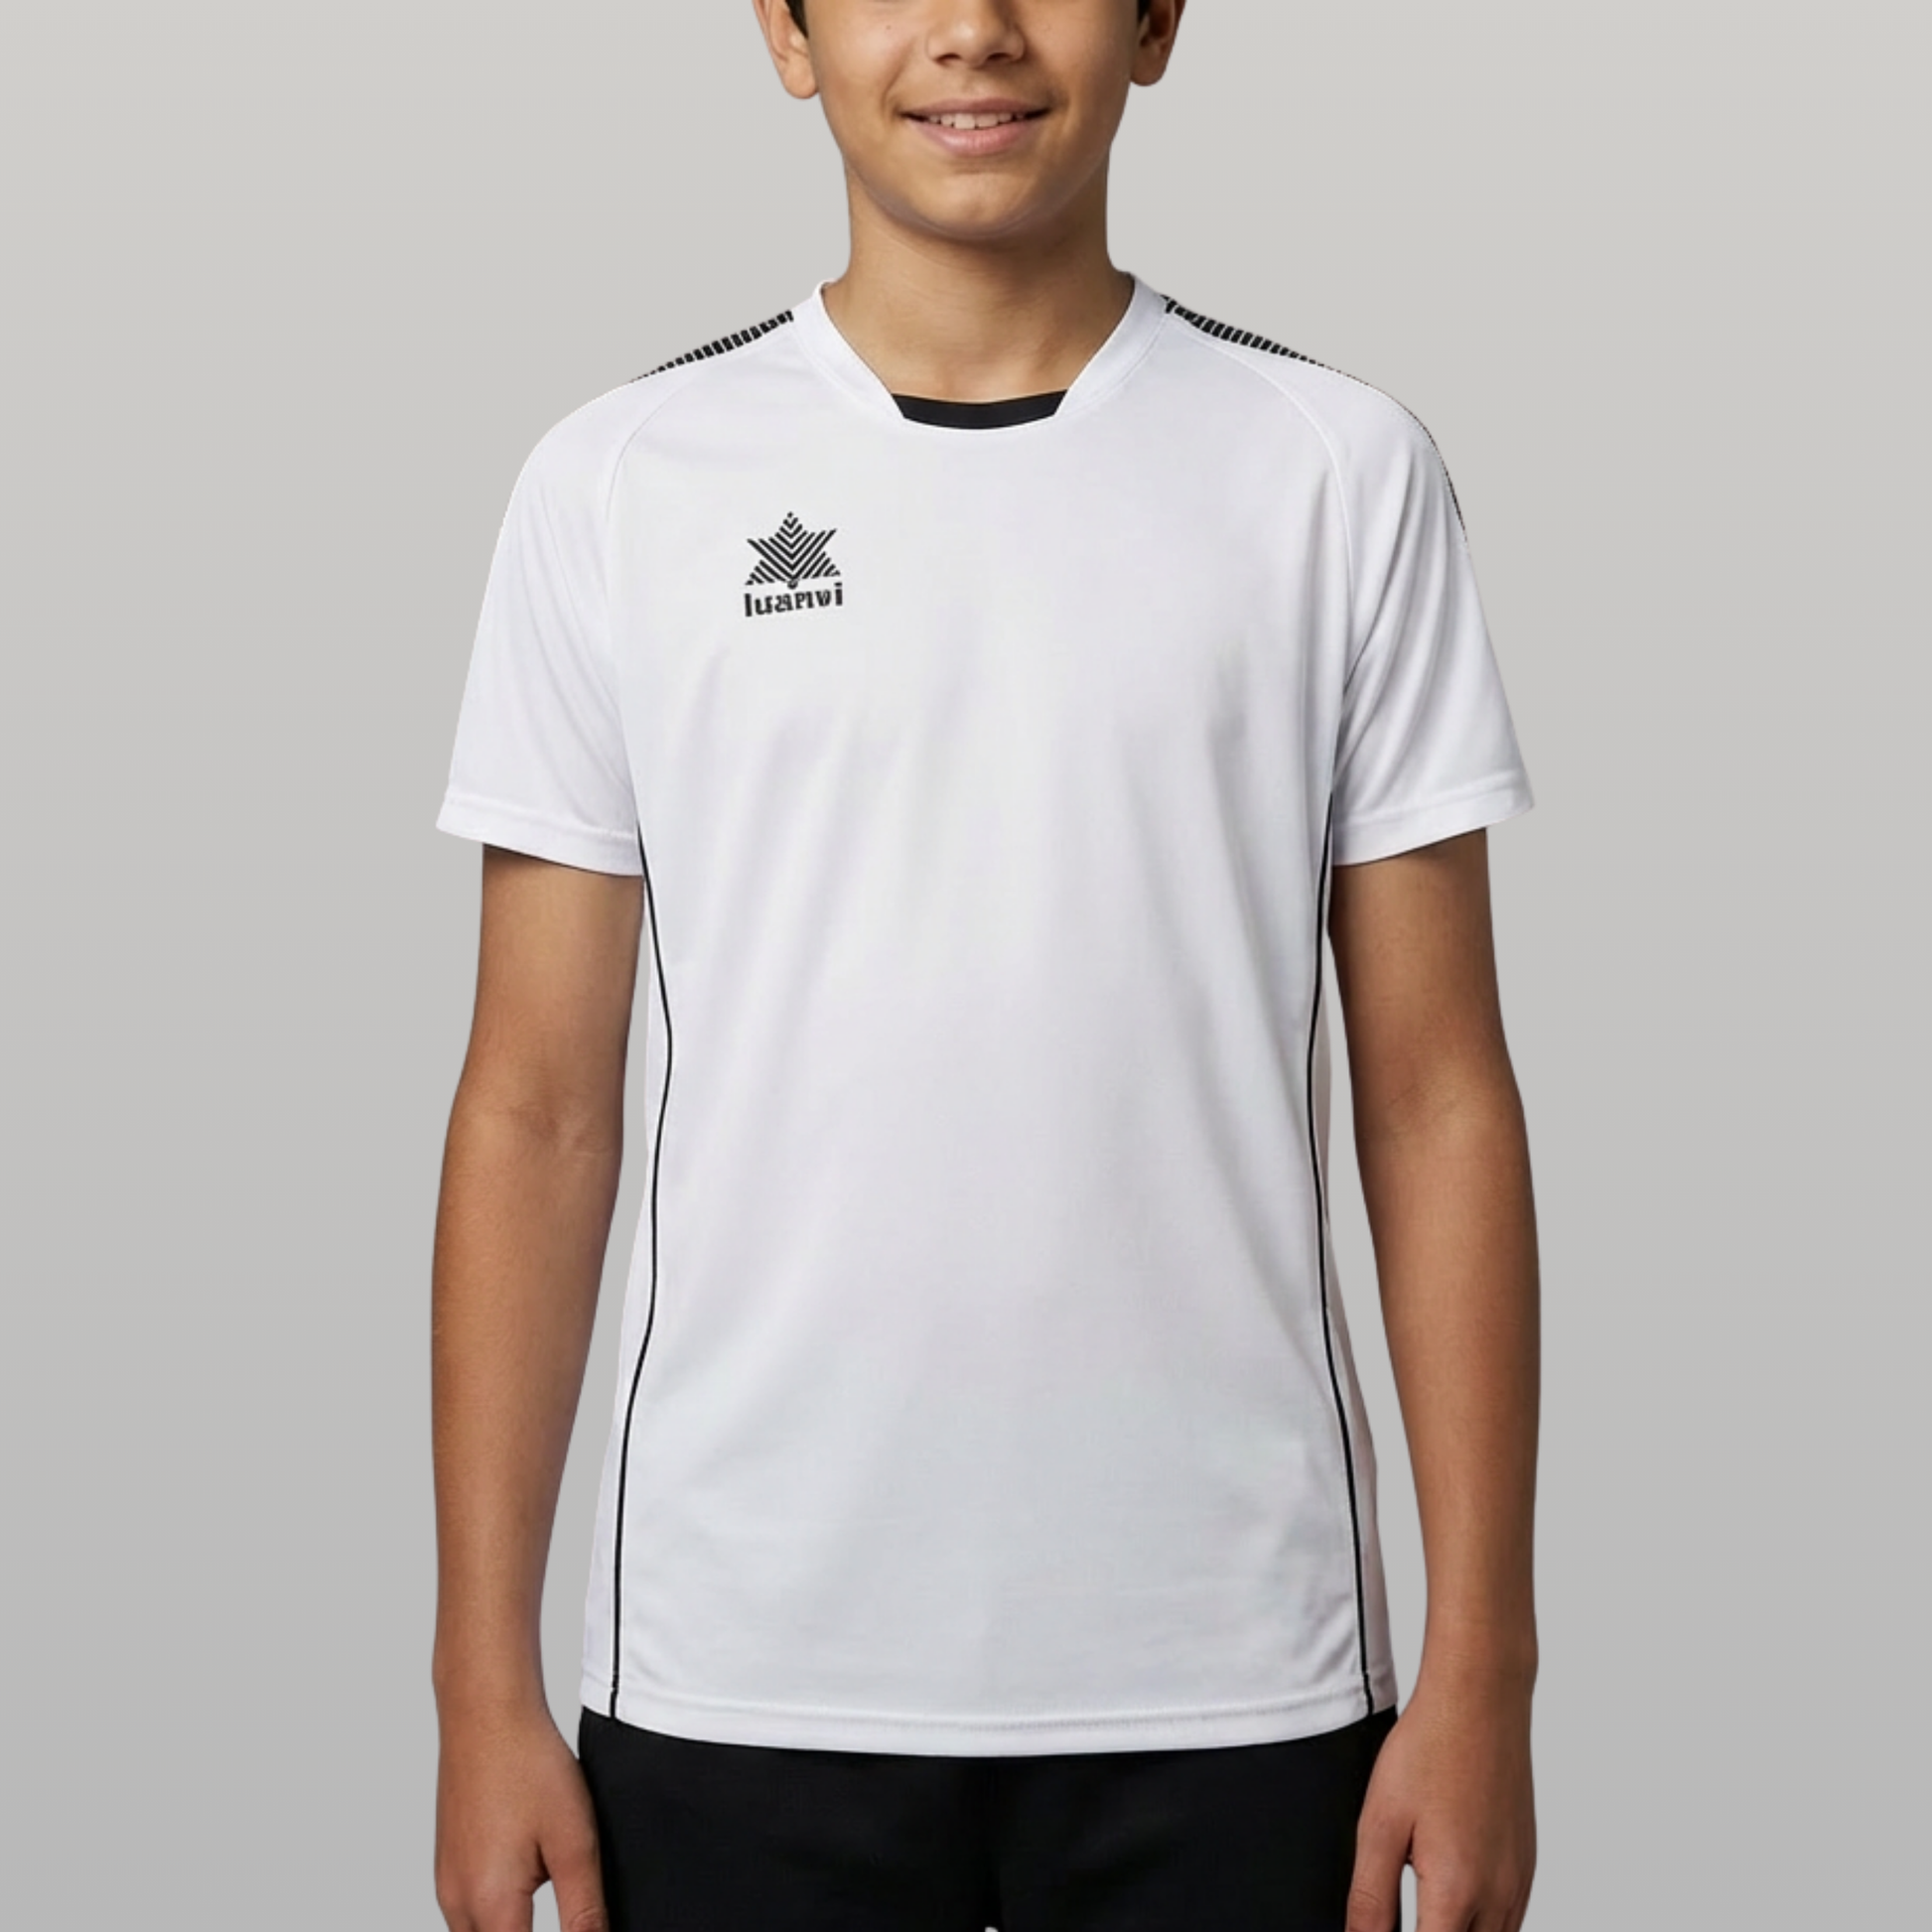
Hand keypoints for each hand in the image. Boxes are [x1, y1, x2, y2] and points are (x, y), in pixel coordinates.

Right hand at [434, 1698, 607, 1931]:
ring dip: (514, 1929)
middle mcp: (458, 1903)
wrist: (486, 1714)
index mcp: (491, 1905)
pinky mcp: (447, 1866)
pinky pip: (470, 1913)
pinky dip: (500, 1912)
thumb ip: (584, 1911)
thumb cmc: (527, 1765)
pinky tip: (528, 1876)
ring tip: (548, 1881)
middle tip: (570, 1912)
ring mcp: (448, 1884)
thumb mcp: (574, 1842)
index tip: (578, 1928)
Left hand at [1346, 1674, 1535, 1931]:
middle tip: (1401, 1915)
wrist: (1480, 1701)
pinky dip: (1482, 1926)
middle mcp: (1498, 1896)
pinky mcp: (1527, 1866)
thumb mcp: (1380, 1823)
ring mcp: (1518, 1882)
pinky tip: (1452, 1903)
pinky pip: (1510, 1921)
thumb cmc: (1430, 1750)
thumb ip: (1370, 1897)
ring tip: (1422, 1913)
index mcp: (1457, 1891)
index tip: (1381, 1931)